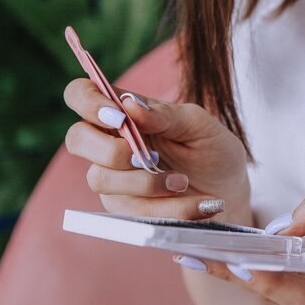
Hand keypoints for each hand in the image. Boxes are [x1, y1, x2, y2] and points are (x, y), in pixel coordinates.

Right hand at [63, 79, 250, 222]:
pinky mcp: (123, 207)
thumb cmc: (212, 149)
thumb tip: (130, 105)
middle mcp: (110, 141)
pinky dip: (166, 208)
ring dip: (146, 183)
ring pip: (100, 179)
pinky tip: (197, 204)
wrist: (228, 191)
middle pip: (76, 138)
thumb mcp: (198, 125)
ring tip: (184, 182)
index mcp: (124, 112)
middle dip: (110, 150)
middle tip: (147, 157)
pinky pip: (129, 210)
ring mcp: (112, 176)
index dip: (87, 101)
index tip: (118, 117)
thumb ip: (164, 114)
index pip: (81, 94)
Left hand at [197, 190, 304, 304]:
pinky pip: (298, 294)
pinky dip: (271, 276)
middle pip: (287, 298)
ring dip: (252, 276)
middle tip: (199, 256)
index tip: (237, 263)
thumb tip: (284, 224)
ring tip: (211, 254)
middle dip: (242, 276)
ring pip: (289, 298)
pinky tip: (244, 259)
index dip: (270, 281)